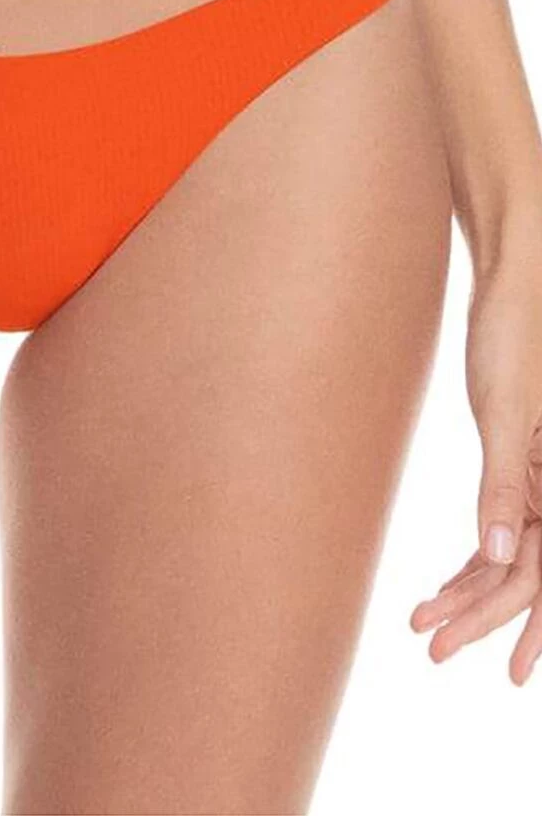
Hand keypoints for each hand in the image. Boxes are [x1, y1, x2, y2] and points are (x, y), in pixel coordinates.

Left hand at [411, 259, 541, 683]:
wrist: (514, 286)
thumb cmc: (514, 336)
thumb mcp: (507, 410)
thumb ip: (508, 482)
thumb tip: (498, 553)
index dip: (530, 626)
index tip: (503, 671)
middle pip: (533, 571)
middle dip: (485, 615)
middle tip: (434, 651)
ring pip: (517, 553)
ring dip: (473, 591)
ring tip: (426, 622)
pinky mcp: (526, 460)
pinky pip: (509, 523)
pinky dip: (476, 556)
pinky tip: (447, 580)